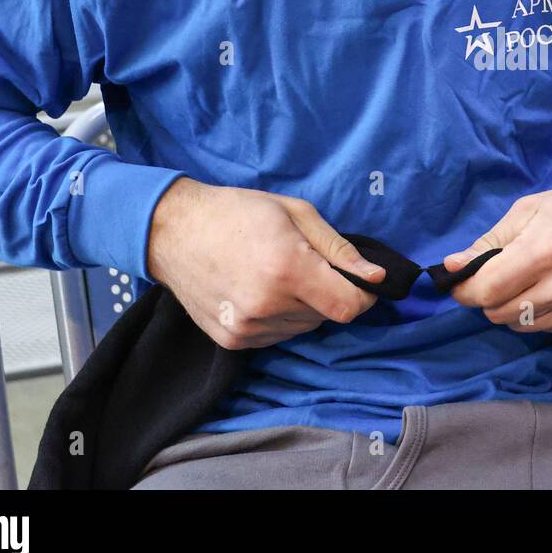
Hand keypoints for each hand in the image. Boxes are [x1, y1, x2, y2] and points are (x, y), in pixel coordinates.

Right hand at [146, 178, 384, 348]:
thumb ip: (340, 249)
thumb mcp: (297, 214)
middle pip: (326, 315)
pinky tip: (259, 290)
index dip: (362, 295)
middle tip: (303, 263)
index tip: (359, 280)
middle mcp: (267, 305)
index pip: (348, 306)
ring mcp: (247, 327)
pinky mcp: (232, 340)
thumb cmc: (239, 212)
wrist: (173, 230)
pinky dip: (280, 317)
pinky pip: (277, 335)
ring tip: (276, 274)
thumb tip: (377, 277)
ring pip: (303, 327)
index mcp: (288, 269)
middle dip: (327, 292)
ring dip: (303, 306)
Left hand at [443, 170, 551, 338]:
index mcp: (544, 251)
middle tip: (504, 275)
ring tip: (538, 279)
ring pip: (523, 326)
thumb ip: (490, 241)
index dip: (465, 290)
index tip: (462, 282)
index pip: (485, 292)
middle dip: (491, 297)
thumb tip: (453, 267)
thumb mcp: (533, 208)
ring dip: (518, 307)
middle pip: (499, 314)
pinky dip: (546, 314)